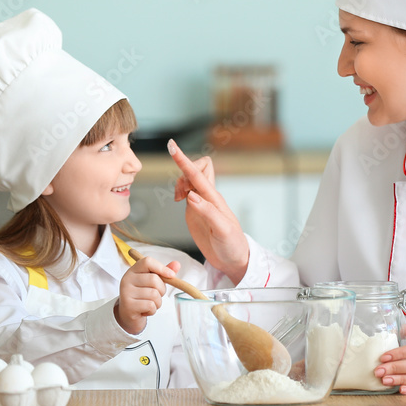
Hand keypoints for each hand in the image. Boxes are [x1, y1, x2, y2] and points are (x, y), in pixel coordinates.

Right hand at [114, 256, 179, 334]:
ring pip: (154, 294)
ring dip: (158, 302)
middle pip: (154, 279)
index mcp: (133, 271)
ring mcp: (126, 293)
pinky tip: (145, 310)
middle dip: (162, 290)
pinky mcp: (128, 306)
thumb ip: (163, 273)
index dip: (162, 267)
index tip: (171, 275)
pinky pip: (150, 305)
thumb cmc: (143, 295)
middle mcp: (127, 279)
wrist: (128, 314)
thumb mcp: (153, 282)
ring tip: (150, 304)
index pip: (147, 262)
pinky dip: (153, 310)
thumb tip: (177, 264)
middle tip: (157, 295)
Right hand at [168, 139, 249, 282]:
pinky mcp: (195, 210)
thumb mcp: (222, 230)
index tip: (172, 146)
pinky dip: (179, 190)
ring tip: (178, 198)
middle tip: (180, 193)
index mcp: (214, 199)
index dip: (184, 161)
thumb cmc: (232, 245)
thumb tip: (192, 196)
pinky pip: (186, 190)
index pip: (198, 174)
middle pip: (195, 169)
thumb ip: (207, 212)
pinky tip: (179, 199)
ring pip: (189, 179)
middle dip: (182, 173)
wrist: (233, 259)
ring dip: (179, 183)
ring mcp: (201, 203)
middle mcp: (208, 197)